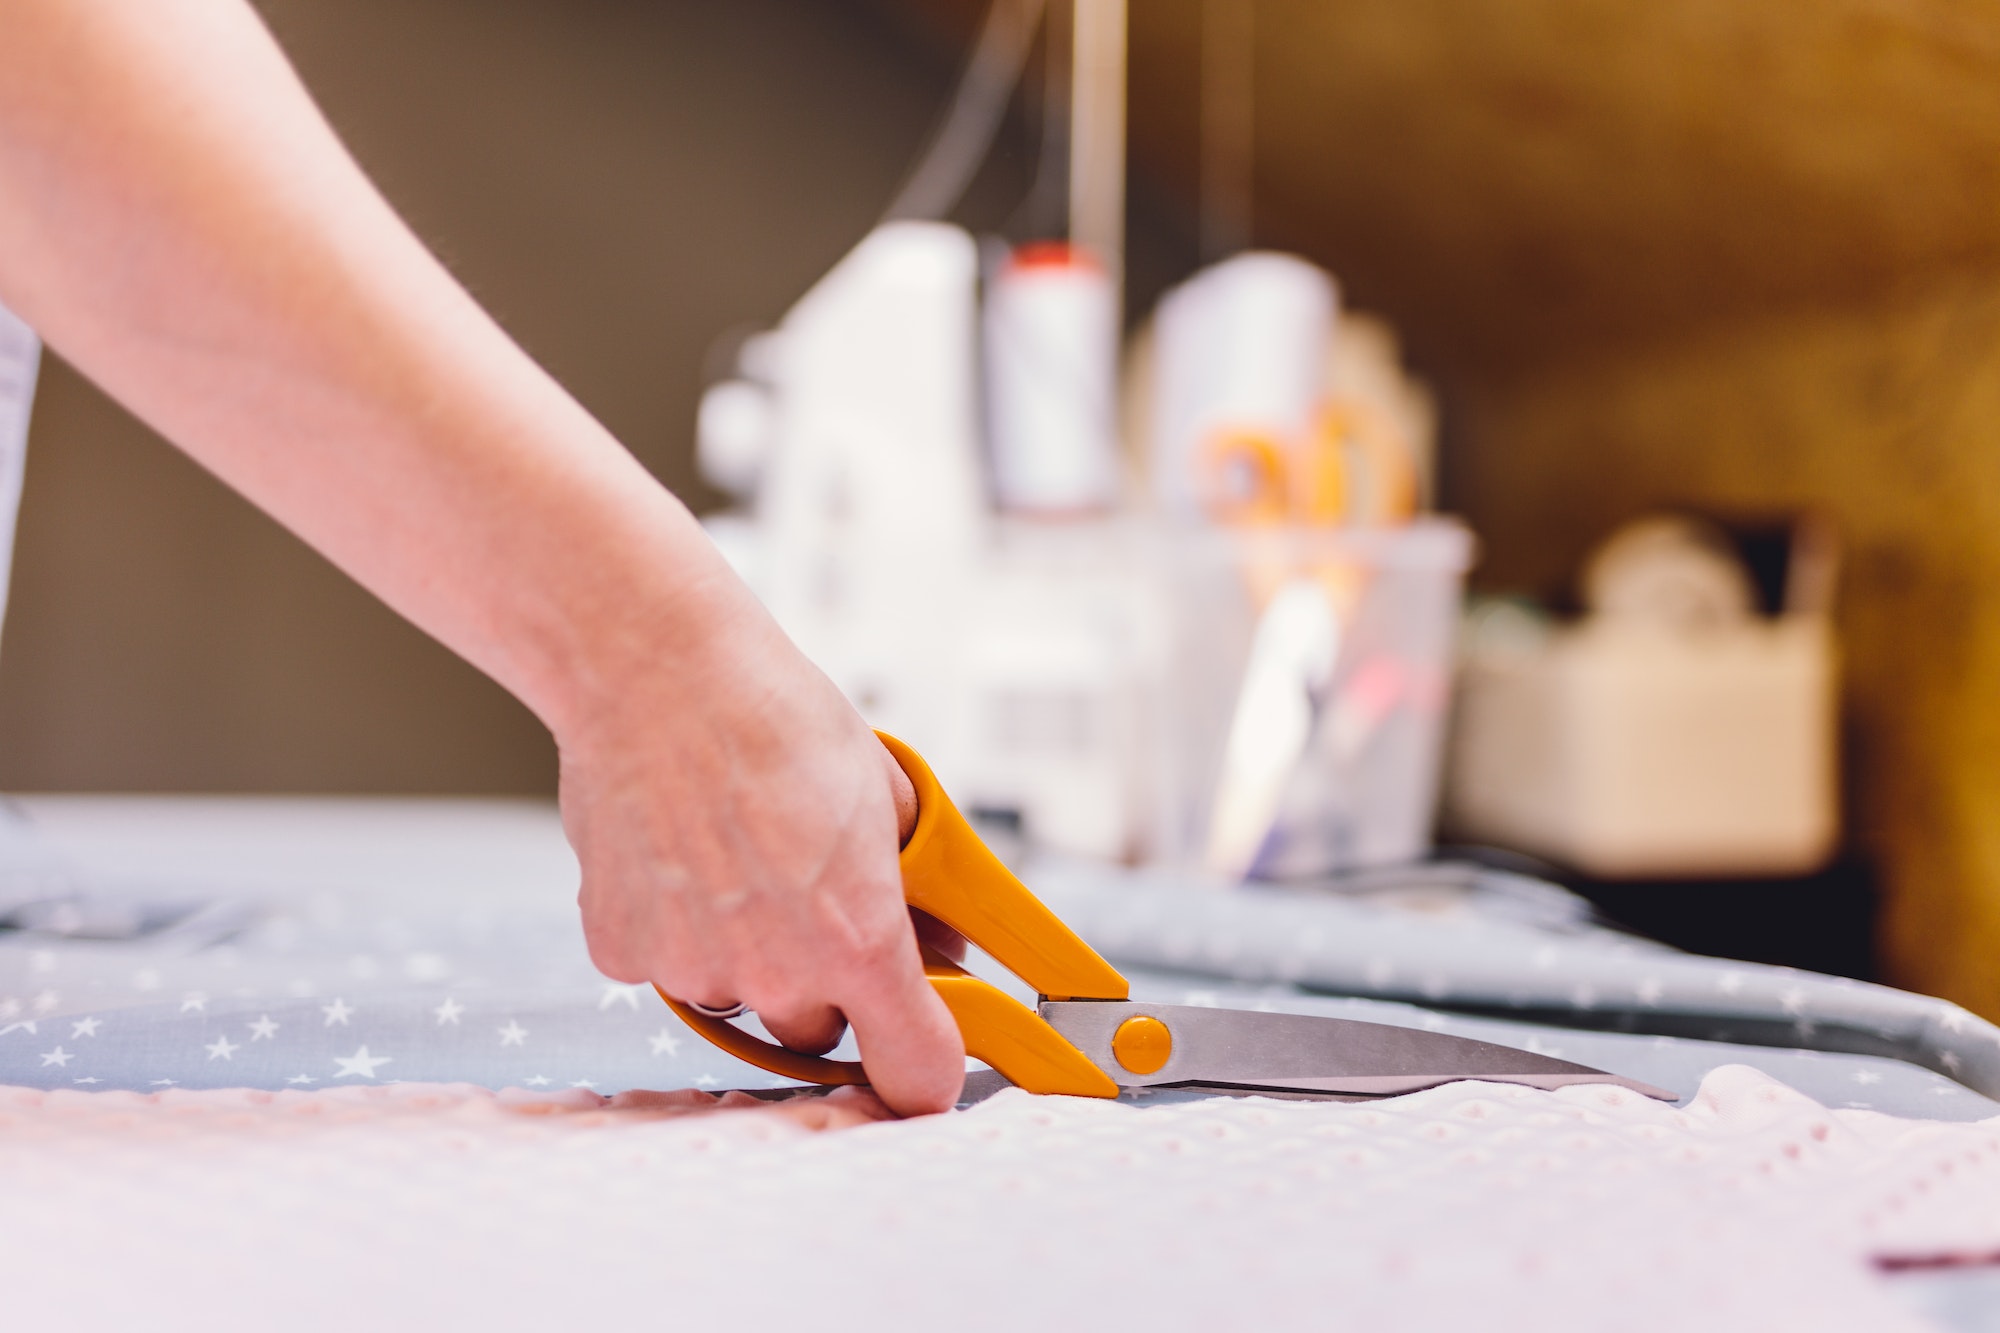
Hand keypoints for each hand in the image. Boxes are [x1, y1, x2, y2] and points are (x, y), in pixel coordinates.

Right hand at [556, 594, 964, 1116]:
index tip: (922, 1060)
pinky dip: (677, 930)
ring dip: (746, 956)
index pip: (914, 1071)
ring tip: (738, 864)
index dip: (924, 1071)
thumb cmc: (773, 719)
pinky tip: (681, 858)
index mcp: (857, 941)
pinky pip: (666, 968)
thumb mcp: (887, 801)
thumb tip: (940, 947)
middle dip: (824, 986)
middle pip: (816, 1031)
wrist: (658, 672)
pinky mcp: (622, 952)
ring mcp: (692, 968)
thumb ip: (918, 893)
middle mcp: (776, 972)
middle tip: (811, 907)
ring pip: (737, 998)